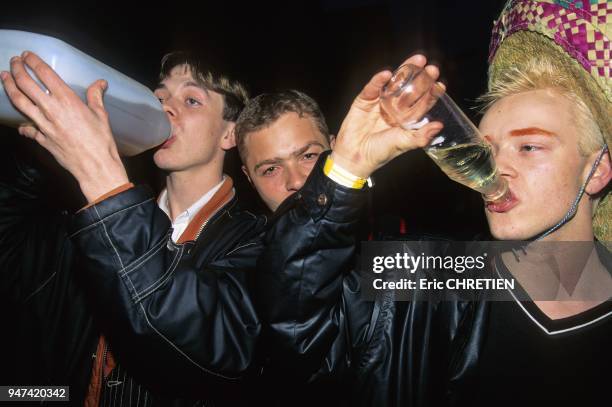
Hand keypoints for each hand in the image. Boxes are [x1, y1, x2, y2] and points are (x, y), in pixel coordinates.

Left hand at [0, 51, 128, 201]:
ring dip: (9, 87)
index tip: (27, 55)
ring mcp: (43, 124)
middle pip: (26, 84)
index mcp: (67, 100)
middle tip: (14, 62)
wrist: (95, 166)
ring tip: (4, 77)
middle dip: (16, 70)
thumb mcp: (101, 115)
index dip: (33, 61)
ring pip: (19, 101)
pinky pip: (26, 128)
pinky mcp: (41, 138)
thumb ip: (96, 97)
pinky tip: (21, 122)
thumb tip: (100, 84)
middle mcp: (51, 109)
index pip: (45, 74)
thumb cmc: (101, 141)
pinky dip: (23, 123)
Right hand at [331, 54, 443, 177]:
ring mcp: (379, 102)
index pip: (421, 103)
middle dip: (421, 78)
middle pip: (410, 89)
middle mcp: (395, 108)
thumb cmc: (380, 153)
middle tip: (432, 68)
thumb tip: (440, 125)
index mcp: (406, 119)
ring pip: (394, 83)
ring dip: (404, 71)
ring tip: (417, 61)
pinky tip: (387, 74)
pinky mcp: (364, 100)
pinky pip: (372, 88)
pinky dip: (378, 80)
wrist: (355, 157)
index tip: (440, 85)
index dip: (431, 93)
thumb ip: (420, 135)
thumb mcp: (403, 143)